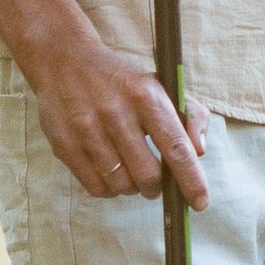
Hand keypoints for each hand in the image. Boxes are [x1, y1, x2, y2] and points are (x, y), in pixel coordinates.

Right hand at [30, 26, 210, 204]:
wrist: (64, 61)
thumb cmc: (122, 80)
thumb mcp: (161, 84)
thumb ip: (190, 114)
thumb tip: (199, 151)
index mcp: (146, 96)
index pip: (176, 148)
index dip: (191, 181)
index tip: (200, 203)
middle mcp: (117, 113)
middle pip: (148, 176)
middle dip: (157, 187)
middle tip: (155, 182)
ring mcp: (88, 130)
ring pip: (122, 185)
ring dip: (133, 188)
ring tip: (131, 174)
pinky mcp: (65, 145)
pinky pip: (96, 187)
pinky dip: (110, 189)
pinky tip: (111, 174)